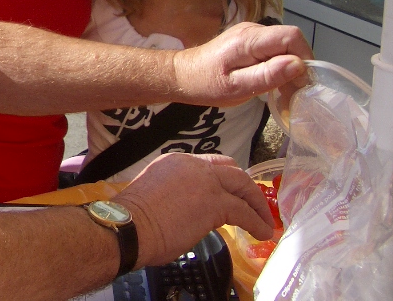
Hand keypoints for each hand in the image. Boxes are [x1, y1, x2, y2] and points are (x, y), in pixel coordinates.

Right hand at [115, 153, 274, 268]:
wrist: (128, 226)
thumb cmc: (133, 218)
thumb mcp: (156, 193)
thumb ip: (177, 193)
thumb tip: (191, 209)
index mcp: (175, 161)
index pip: (210, 164)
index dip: (225, 179)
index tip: (233, 193)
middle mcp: (192, 165)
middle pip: (231, 169)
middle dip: (246, 187)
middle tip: (255, 204)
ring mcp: (205, 181)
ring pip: (242, 184)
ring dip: (256, 203)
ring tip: (264, 220)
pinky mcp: (216, 203)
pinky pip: (244, 212)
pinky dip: (257, 222)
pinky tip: (262, 232)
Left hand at [173, 22, 311, 106]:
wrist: (184, 76)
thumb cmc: (207, 84)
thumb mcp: (237, 87)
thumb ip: (267, 75)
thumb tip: (298, 65)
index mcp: (249, 39)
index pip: (291, 36)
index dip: (305, 57)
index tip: (302, 82)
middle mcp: (252, 30)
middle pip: (291, 40)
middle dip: (299, 66)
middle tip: (294, 92)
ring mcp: (251, 34)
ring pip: (285, 46)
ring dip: (290, 68)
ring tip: (285, 92)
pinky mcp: (250, 42)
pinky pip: (274, 49)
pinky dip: (280, 66)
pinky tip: (274, 84)